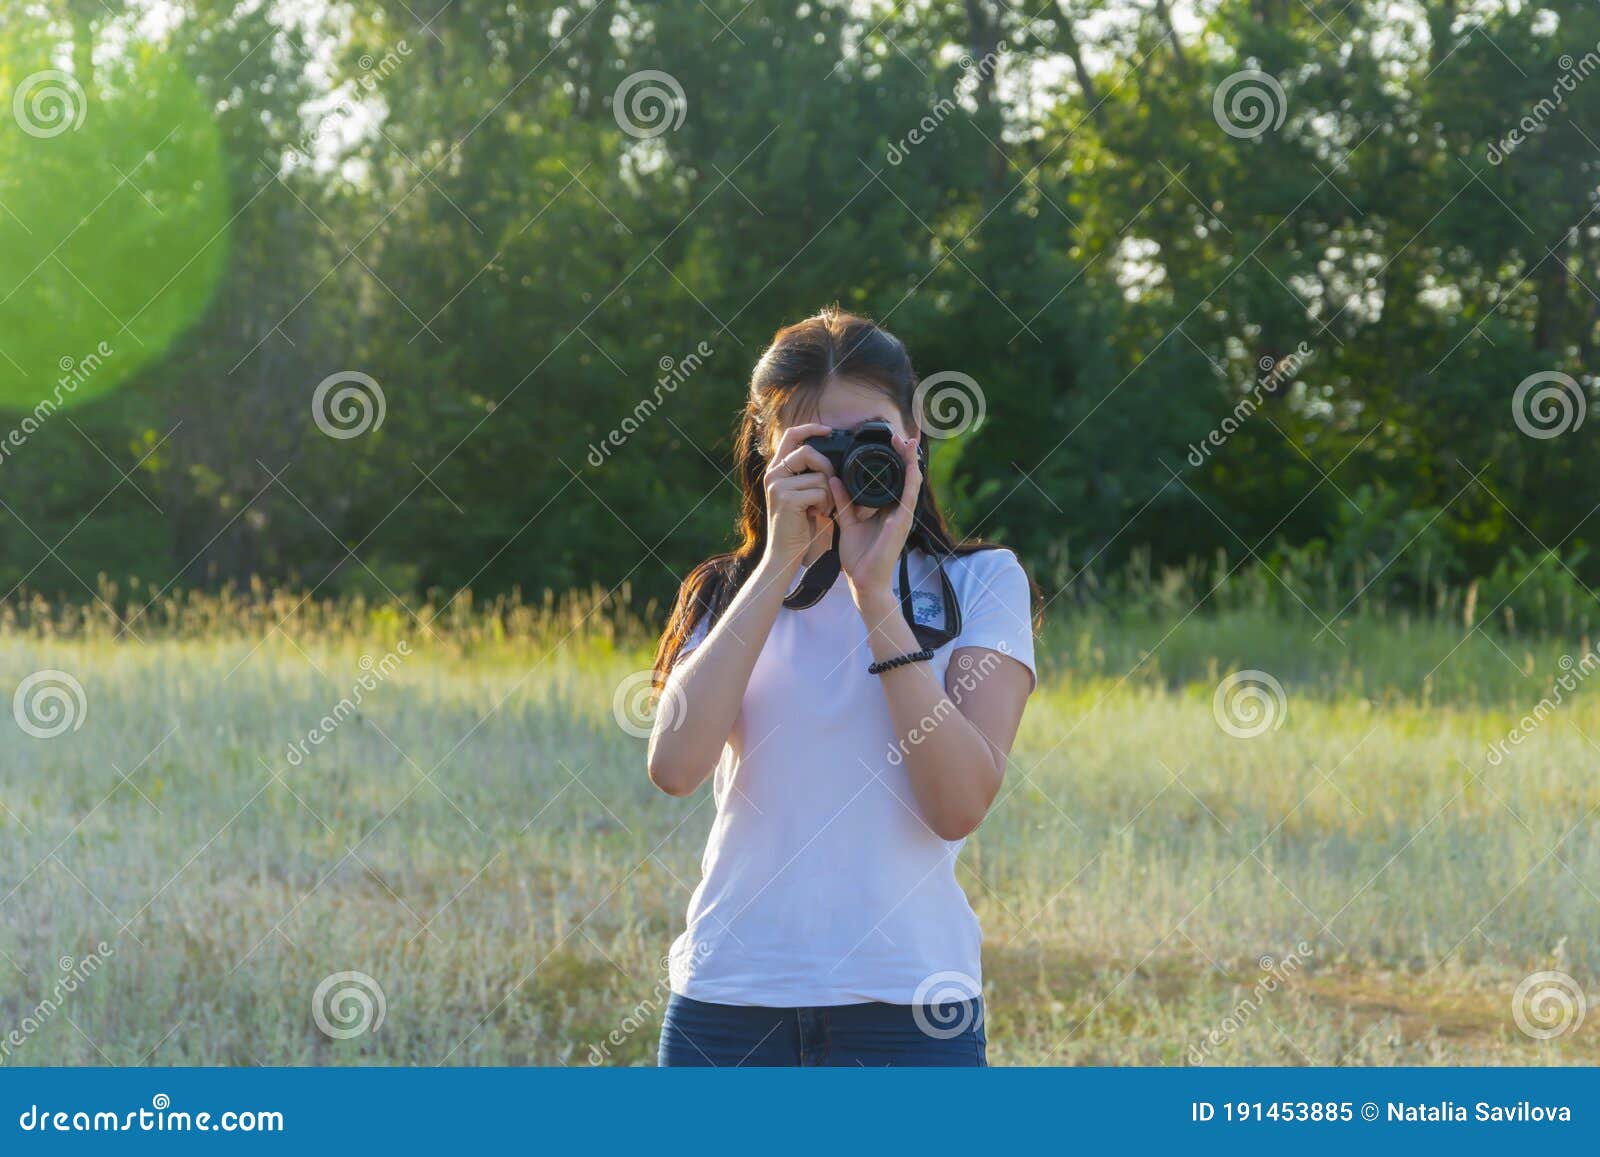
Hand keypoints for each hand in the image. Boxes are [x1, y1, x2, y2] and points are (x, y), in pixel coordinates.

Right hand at [760, 423, 834, 575]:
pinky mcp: (786, 499)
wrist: (785, 553)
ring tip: (820, 508)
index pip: (791, 435)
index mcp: (777, 470)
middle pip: (808, 451)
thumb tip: (831, 456)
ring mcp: (778, 486)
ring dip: (828, 494)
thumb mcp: (802, 494)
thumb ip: (809, 474)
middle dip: (827, 468)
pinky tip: (816, 515)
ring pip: (820, 475)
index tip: (829, 430)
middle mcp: (773, 474)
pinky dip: (826, 505)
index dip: (811, 428)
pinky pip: (820, 491)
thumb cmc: (798, 526)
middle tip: (829, 488)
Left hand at [830, 432, 920, 605]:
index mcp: (886, 508)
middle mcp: (897, 509)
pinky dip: (910, 478)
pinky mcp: (903, 522)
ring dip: (910, 460)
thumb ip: (843, 500)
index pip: (893, 478)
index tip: (889, 440)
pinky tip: (911, 464)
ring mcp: (903, 515)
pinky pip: (909, 496)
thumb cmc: (859, 555)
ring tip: (907, 440)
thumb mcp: (847, 521)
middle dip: (904, 453)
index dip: (893, 459)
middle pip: (905, 475)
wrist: (863, 580)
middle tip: (898, 434)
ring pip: (911, 481)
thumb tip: (832, 478)